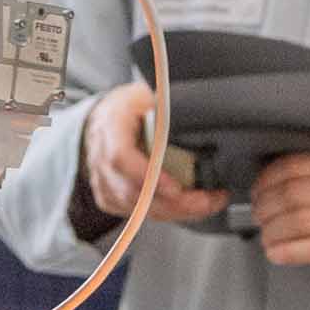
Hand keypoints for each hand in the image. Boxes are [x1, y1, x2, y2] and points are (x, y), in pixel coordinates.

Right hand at [82, 82, 225, 225]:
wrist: (105, 117)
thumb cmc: (129, 106)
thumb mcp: (148, 95)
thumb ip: (166, 109)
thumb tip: (201, 116)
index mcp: (111, 127)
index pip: (121, 156)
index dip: (148, 175)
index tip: (176, 188)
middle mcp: (101, 158)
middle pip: (132, 192)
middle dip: (173, 203)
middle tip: (207, 201)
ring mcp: (103, 181)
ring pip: (137, 209)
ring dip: (175, 211)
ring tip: (208, 203)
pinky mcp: (109, 197)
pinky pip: (137, 213)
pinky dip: (166, 213)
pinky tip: (189, 208)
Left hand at [253, 153, 309, 276]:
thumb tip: (276, 178)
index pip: (296, 166)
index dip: (267, 177)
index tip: (258, 187)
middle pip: (292, 195)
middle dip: (265, 205)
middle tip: (258, 211)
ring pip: (298, 222)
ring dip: (272, 230)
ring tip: (265, 233)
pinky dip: (288, 251)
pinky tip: (275, 251)